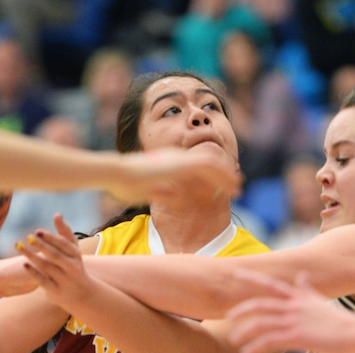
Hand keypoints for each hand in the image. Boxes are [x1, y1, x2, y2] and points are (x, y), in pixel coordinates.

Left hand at [16, 214, 91, 309]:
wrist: (81, 294)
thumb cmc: (72, 265)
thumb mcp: (73, 250)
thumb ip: (65, 232)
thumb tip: (57, 214)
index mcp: (76, 255)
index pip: (64, 245)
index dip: (51, 238)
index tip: (37, 231)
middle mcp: (72, 267)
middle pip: (55, 255)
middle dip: (42, 246)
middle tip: (27, 237)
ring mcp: (65, 280)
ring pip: (47, 267)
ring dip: (32, 256)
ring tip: (19, 247)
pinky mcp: (56, 291)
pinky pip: (43, 281)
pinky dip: (34, 273)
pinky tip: (24, 264)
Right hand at [109, 147, 240, 204]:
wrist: (116, 173)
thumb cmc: (123, 182)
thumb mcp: (146, 189)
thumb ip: (161, 191)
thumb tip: (174, 194)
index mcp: (168, 161)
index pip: (196, 164)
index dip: (211, 174)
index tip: (222, 184)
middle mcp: (176, 156)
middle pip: (208, 160)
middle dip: (224, 173)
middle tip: (237, 184)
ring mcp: (179, 158)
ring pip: (213, 161)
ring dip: (227, 174)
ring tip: (238, 187)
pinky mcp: (181, 164)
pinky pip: (209, 166)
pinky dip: (222, 175)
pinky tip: (231, 185)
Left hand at [227, 271, 352, 352]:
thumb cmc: (339, 320)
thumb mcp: (319, 300)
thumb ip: (306, 289)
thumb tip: (302, 275)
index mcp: (298, 296)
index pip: (271, 284)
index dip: (252, 279)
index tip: (235, 274)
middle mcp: (293, 306)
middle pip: (260, 304)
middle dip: (241, 310)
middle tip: (226, 317)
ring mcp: (294, 320)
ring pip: (261, 323)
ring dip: (244, 332)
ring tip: (233, 341)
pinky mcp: (297, 336)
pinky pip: (269, 341)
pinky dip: (254, 347)